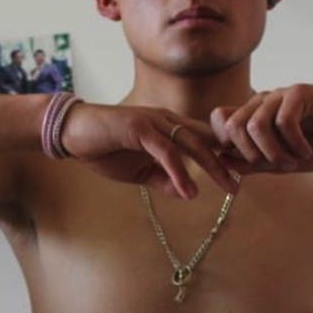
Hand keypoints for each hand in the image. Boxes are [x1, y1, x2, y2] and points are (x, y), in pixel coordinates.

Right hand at [61, 104, 238, 198]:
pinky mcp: (139, 128)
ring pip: (192, 144)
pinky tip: (188, 189)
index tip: (238, 178)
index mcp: (167, 128)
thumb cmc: (103, 148)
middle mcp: (166, 120)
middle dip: (226, 163)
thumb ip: (162, 178)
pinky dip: (180, 170)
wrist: (72, 133)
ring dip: (212, 167)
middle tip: (240, 186)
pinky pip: (165, 151)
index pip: (203, 139)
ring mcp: (153, 121)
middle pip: (206, 141)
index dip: (223, 156)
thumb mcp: (137, 171)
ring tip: (227, 187)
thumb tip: (187, 193)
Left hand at [210, 84, 312, 174]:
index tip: (252, 163)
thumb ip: (253, 163)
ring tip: (293, 162)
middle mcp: (259, 103)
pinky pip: (283, 121)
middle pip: (232, 126)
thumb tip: (223, 161)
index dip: (226, 144)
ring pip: (255, 125)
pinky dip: (293, 142)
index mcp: (251, 117)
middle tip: (277, 166)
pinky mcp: (298, 92)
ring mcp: (278, 96)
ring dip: (273, 152)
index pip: (219, 121)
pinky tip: (306, 150)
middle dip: (250, 154)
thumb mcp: (282, 162)